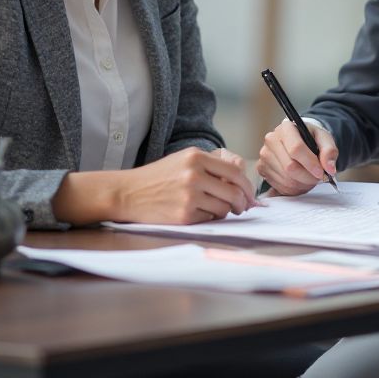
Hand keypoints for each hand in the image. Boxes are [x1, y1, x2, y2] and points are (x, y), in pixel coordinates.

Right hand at [52, 147, 256, 225]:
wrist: (129, 192)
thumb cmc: (159, 176)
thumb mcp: (184, 159)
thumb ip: (212, 163)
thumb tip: (242, 173)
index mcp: (196, 157)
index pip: (235, 171)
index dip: (247, 185)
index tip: (249, 193)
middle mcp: (194, 174)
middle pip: (234, 192)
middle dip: (243, 202)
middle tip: (243, 207)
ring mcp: (189, 196)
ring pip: (224, 208)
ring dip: (226, 212)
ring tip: (217, 209)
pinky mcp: (184, 216)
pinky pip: (209, 219)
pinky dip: (209, 219)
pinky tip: (199, 213)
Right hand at [256, 120, 337, 195]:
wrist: (299, 140)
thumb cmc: (311, 138)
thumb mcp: (324, 139)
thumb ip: (329, 151)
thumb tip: (329, 168)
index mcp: (286, 128)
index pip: (296, 148)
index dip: (310, 163)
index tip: (321, 172)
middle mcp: (271, 139)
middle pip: (290, 167)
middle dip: (308, 177)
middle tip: (318, 177)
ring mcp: (265, 155)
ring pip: (286, 179)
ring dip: (302, 184)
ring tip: (310, 178)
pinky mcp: (262, 168)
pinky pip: (280, 186)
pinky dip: (294, 189)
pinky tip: (300, 181)